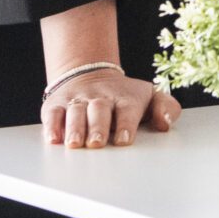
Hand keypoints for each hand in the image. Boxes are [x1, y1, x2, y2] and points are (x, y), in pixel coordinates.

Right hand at [40, 70, 181, 149]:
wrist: (91, 74)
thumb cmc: (125, 96)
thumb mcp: (150, 96)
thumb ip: (166, 107)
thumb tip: (165, 123)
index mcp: (125, 97)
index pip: (127, 108)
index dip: (125, 123)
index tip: (124, 140)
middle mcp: (100, 97)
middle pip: (99, 109)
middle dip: (97, 127)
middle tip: (96, 143)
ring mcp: (77, 99)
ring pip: (75, 111)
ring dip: (74, 127)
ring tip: (74, 143)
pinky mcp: (57, 104)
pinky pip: (53, 113)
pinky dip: (52, 125)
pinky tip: (53, 139)